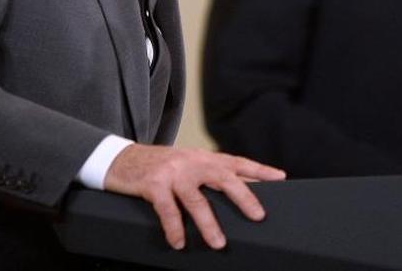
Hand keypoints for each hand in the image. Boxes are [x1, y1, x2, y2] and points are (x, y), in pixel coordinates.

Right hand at [104, 144, 284, 249]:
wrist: (121, 159)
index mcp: (204, 157)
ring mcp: (173, 173)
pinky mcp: (153, 184)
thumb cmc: (160, 165)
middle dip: (244, 197)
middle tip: (258, 216)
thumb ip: (210, 173)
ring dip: (209, 224)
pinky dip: (175, 229)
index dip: (259, 170)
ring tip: (218, 243)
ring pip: (196, 200)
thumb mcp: (188, 163)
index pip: (237, 162)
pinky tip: (179, 243)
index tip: (280, 178)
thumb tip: (241, 188)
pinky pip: (167, 210)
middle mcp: (192, 162)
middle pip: (224, 178)